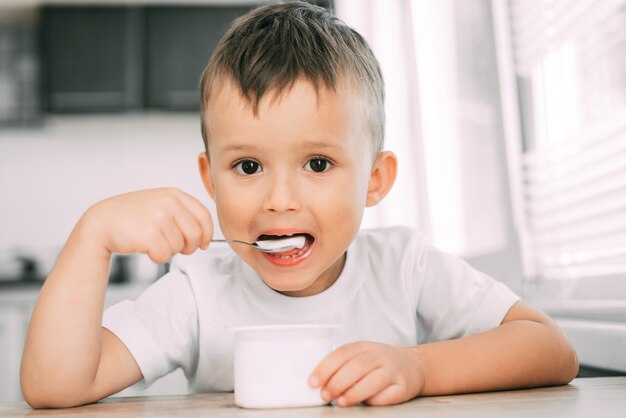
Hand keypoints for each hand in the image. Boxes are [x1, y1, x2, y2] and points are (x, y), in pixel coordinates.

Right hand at [81, 188, 212, 262]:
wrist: (101, 222)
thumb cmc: (131, 216)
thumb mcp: (160, 204)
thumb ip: (182, 214)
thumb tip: (205, 238)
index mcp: (174, 194)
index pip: (204, 216)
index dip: (207, 233)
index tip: (203, 243)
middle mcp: (168, 203)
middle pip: (196, 234)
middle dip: (188, 246)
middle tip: (173, 246)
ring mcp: (159, 217)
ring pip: (180, 247)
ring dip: (169, 251)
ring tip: (153, 241)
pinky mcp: (150, 234)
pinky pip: (165, 255)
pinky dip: (157, 257)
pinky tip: (145, 247)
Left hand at [308, 341, 424, 406]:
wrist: (415, 365)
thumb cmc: (381, 363)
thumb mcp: (362, 356)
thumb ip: (344, 365)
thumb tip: (320, 383)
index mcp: (364, 347)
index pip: (342, 354)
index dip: (325, 368)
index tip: (313, 382)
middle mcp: (379, 356)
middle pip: (356, 366)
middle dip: (337, 382)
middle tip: (325, 395)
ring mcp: (393, 370)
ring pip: (373, 380)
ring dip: (354, 392)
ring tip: (341, 402)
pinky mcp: (404, 387)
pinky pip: (388, 395)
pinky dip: (375, 400)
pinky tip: (366, 403)